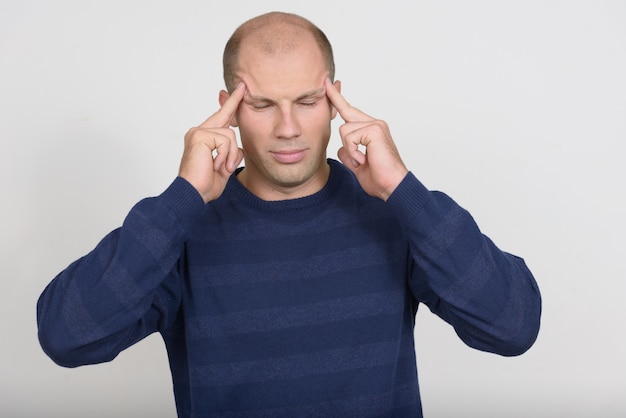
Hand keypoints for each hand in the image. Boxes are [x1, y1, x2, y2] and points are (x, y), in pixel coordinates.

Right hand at [179, 83, 245, 202]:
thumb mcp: (224, 167)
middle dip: (234, 102)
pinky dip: (225, 155)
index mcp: (203, 139)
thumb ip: (230, 153)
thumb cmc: (205, 184)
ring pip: (230, 134)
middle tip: (243, 86)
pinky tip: (216, 165)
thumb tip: (239, 146)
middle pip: (223, 115)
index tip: (239, 91)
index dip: (230, 105)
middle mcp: (198, 132)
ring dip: (230, 155)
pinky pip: (225, 140)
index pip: (220, 119)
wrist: (193, 194)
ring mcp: (198, 132)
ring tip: (221, 167)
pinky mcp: (200, 135)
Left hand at [325, 78, 407, 200]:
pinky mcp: (375, 130)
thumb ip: (349, 154)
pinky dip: (352, 151)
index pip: (350, 112)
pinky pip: (350, 137)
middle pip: (346, 111)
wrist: (392, 187)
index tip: (329, 85)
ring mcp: (376, 125)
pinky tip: (363, 160)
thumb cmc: (379, 178)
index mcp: (371, 131)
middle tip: (327, 84)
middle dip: (335, 99)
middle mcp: (375, 124)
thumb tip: (341, 148)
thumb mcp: (357, 164)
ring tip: (361, 160)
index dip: (338, 100)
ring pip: (344, 130)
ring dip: (348, 149)